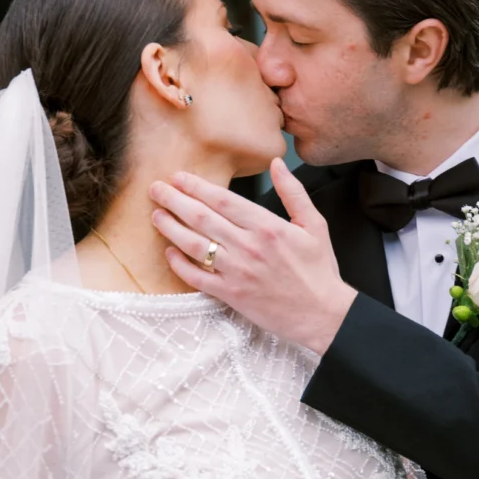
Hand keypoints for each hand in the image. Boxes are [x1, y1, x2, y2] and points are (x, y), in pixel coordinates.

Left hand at [151, 157, 356, 354]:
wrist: (322, 314)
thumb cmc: (318, 270)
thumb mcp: (314, 224)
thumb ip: (293, 192)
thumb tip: (277, 164)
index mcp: (267, 226)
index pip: (223, 200)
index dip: (197, 186)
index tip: (179, 177)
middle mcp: (248, 246)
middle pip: (201, 218)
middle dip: (174, 201)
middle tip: (156, 189)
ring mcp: (237, 272)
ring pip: (194, 245)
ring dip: (171, 228)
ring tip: (156, 215)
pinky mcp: (231, 295)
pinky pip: (197, 278)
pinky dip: (180, 265)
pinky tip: (169, 252)